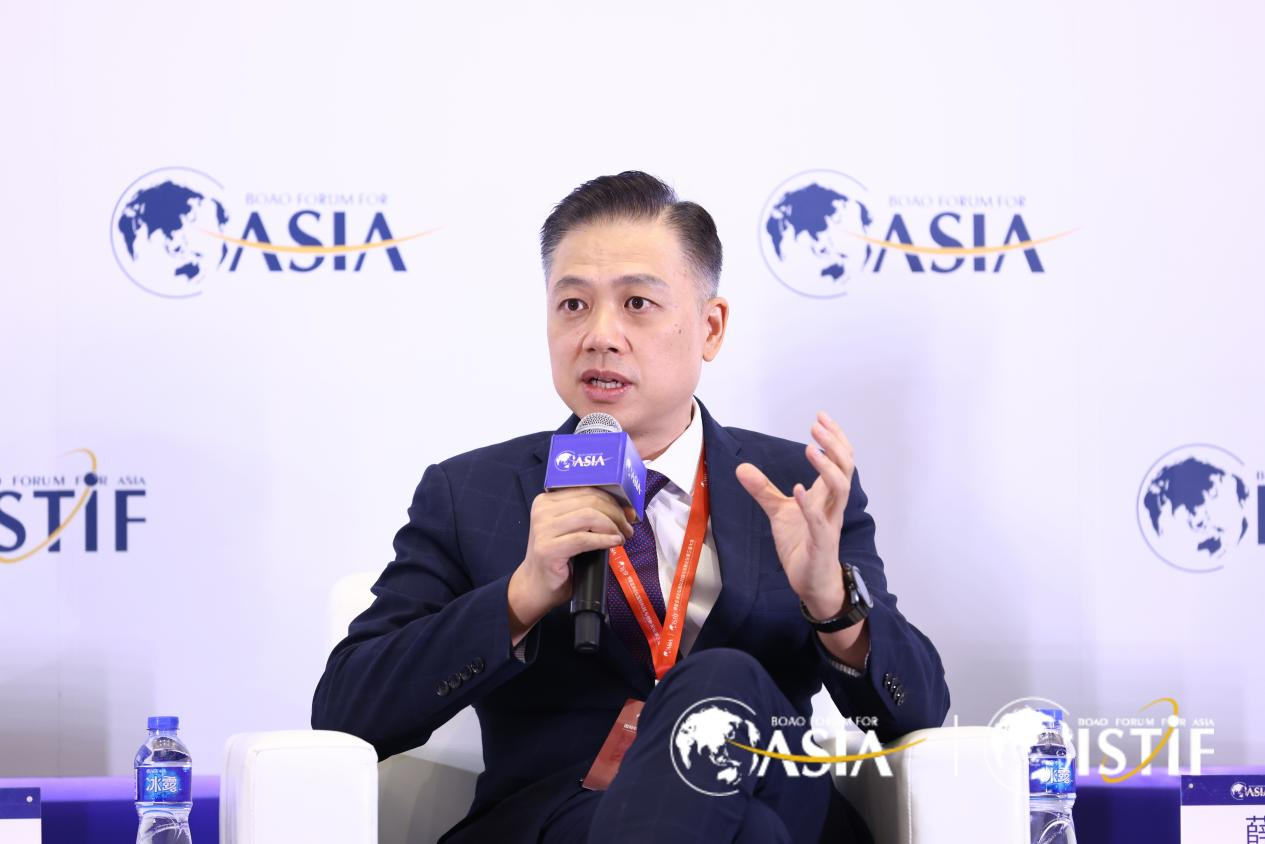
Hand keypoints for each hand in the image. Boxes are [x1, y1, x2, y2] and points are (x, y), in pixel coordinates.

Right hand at [508, 488, 635, 642]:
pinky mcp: (548, 549)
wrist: (536, 586)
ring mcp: (543, 529)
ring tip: (621, 537)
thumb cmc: (559, 557)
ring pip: (589, 516)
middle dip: (615, 513)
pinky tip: (614, 543)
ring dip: (612, 526)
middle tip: (627, 528)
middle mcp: (542, 510)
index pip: (587, 490)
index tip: (628, 512)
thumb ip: (589, 515)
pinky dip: (604, 540)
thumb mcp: (571, 529)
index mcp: (547, 500)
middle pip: (590, 501)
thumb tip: (625, 510)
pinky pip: (584, 538)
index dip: (612, 499)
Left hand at [735, 411, 854, 617]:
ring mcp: (829, 524)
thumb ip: (763, 490)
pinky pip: (820, 521)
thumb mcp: (778, 512)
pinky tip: (798, 489)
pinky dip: (809, 504)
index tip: (821, 417)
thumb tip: (741, 468)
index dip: (834, 438)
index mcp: (826, 496)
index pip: (840, 460)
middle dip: (834, 445)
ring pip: (840, 491)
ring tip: (810, 449)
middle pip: (845, 469)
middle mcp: (833, 506)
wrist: (811, 582)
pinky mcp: (821, 543)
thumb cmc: (802, 545)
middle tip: (817, 425)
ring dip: (827, 468)